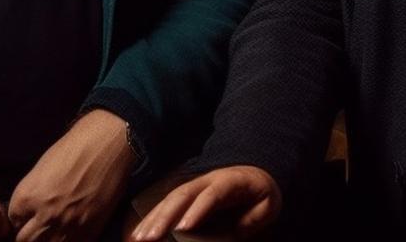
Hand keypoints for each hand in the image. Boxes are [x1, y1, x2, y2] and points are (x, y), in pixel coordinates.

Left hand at [8, 109, 136, 240]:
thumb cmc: (75, 147)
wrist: (108, 144)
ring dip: (47, 239)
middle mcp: (45, 215)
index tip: (28, 214)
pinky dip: (70, 239)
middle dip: (29, 233)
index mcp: (28, 196)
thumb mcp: (42, 168)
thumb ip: (32, 193)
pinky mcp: (90, 230)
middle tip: (38, 224)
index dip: (21, 217)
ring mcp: (68, 226)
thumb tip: (30, 210)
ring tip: (54, 228)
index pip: (13, 220)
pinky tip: (71, 230)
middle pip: (25, 240)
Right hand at [129, 166, 280, 240]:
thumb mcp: (268, 204)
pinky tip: (140, 232)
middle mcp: (207, 180)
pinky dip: (152, 217)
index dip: (197, 210)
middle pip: (183, 195)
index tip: (184, 227)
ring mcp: (195, 184)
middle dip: (164, 216)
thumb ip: (254, 218)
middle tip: (149, 238)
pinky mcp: (188, 192)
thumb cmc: (262, 192)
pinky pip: (166, 203)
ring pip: (170, 198)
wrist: (258, 171)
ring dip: (152, 218)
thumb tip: (236, 231)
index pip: (211, 195)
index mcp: (229, 182)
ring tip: (138, 238)